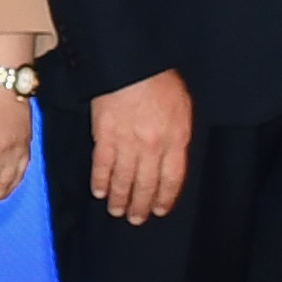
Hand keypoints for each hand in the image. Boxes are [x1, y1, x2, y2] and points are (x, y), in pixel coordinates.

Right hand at [83, 68, 193, 223]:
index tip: (159, 209)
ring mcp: (127, 143)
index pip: (172, 178)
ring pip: (123, 180)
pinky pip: (102, 166)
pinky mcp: (104, 136)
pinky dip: (100, 181)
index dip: (165, 198)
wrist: (130, 63)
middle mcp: (153, 146)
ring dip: (119, 199)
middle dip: (141, 205)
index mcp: (175, 138)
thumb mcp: (182, 107)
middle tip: (136, 219)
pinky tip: (99, 191)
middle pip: (147, 185)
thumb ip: (179, 135)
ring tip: (117, 211)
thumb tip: (173, 157)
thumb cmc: (159, 80)